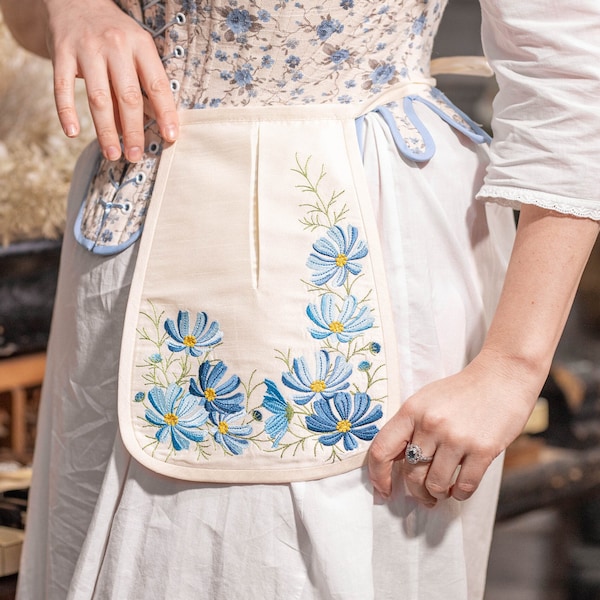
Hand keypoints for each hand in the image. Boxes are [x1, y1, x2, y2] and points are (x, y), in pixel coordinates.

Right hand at [44, 0, 177, 160]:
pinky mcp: (61, 53)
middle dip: (133, 131)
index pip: (157, 85)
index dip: (165, 113)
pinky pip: (62, 88)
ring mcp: (86, 49)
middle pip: (127, 97)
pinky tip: (72, 133)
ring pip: (98, 98)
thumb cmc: (114, 34)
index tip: (170, 137)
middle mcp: (115, 45)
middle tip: (136, 155)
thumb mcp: (136, 48)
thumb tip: (155, 123)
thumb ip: (143, 82)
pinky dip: (66, 112)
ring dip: (106, 130)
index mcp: (140, 45)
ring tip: (113, 154)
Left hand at [368, 349, 541, 504]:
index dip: (378, 476)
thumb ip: (409, 427)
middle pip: (410, 473)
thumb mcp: (426, 401)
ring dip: (437, 494)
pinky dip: (460, 494)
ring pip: (435, 484)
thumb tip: (394, 461)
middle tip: (423, 495)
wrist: (502, 376)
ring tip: (442, 491)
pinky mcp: (483, 450)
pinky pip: (464, 486)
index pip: (382, 450)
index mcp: (411, 411)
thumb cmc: (461, 391)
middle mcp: (430, 425)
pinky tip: (459, 489)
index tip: (384, 490)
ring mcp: (456, 438)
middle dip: (415, 491)